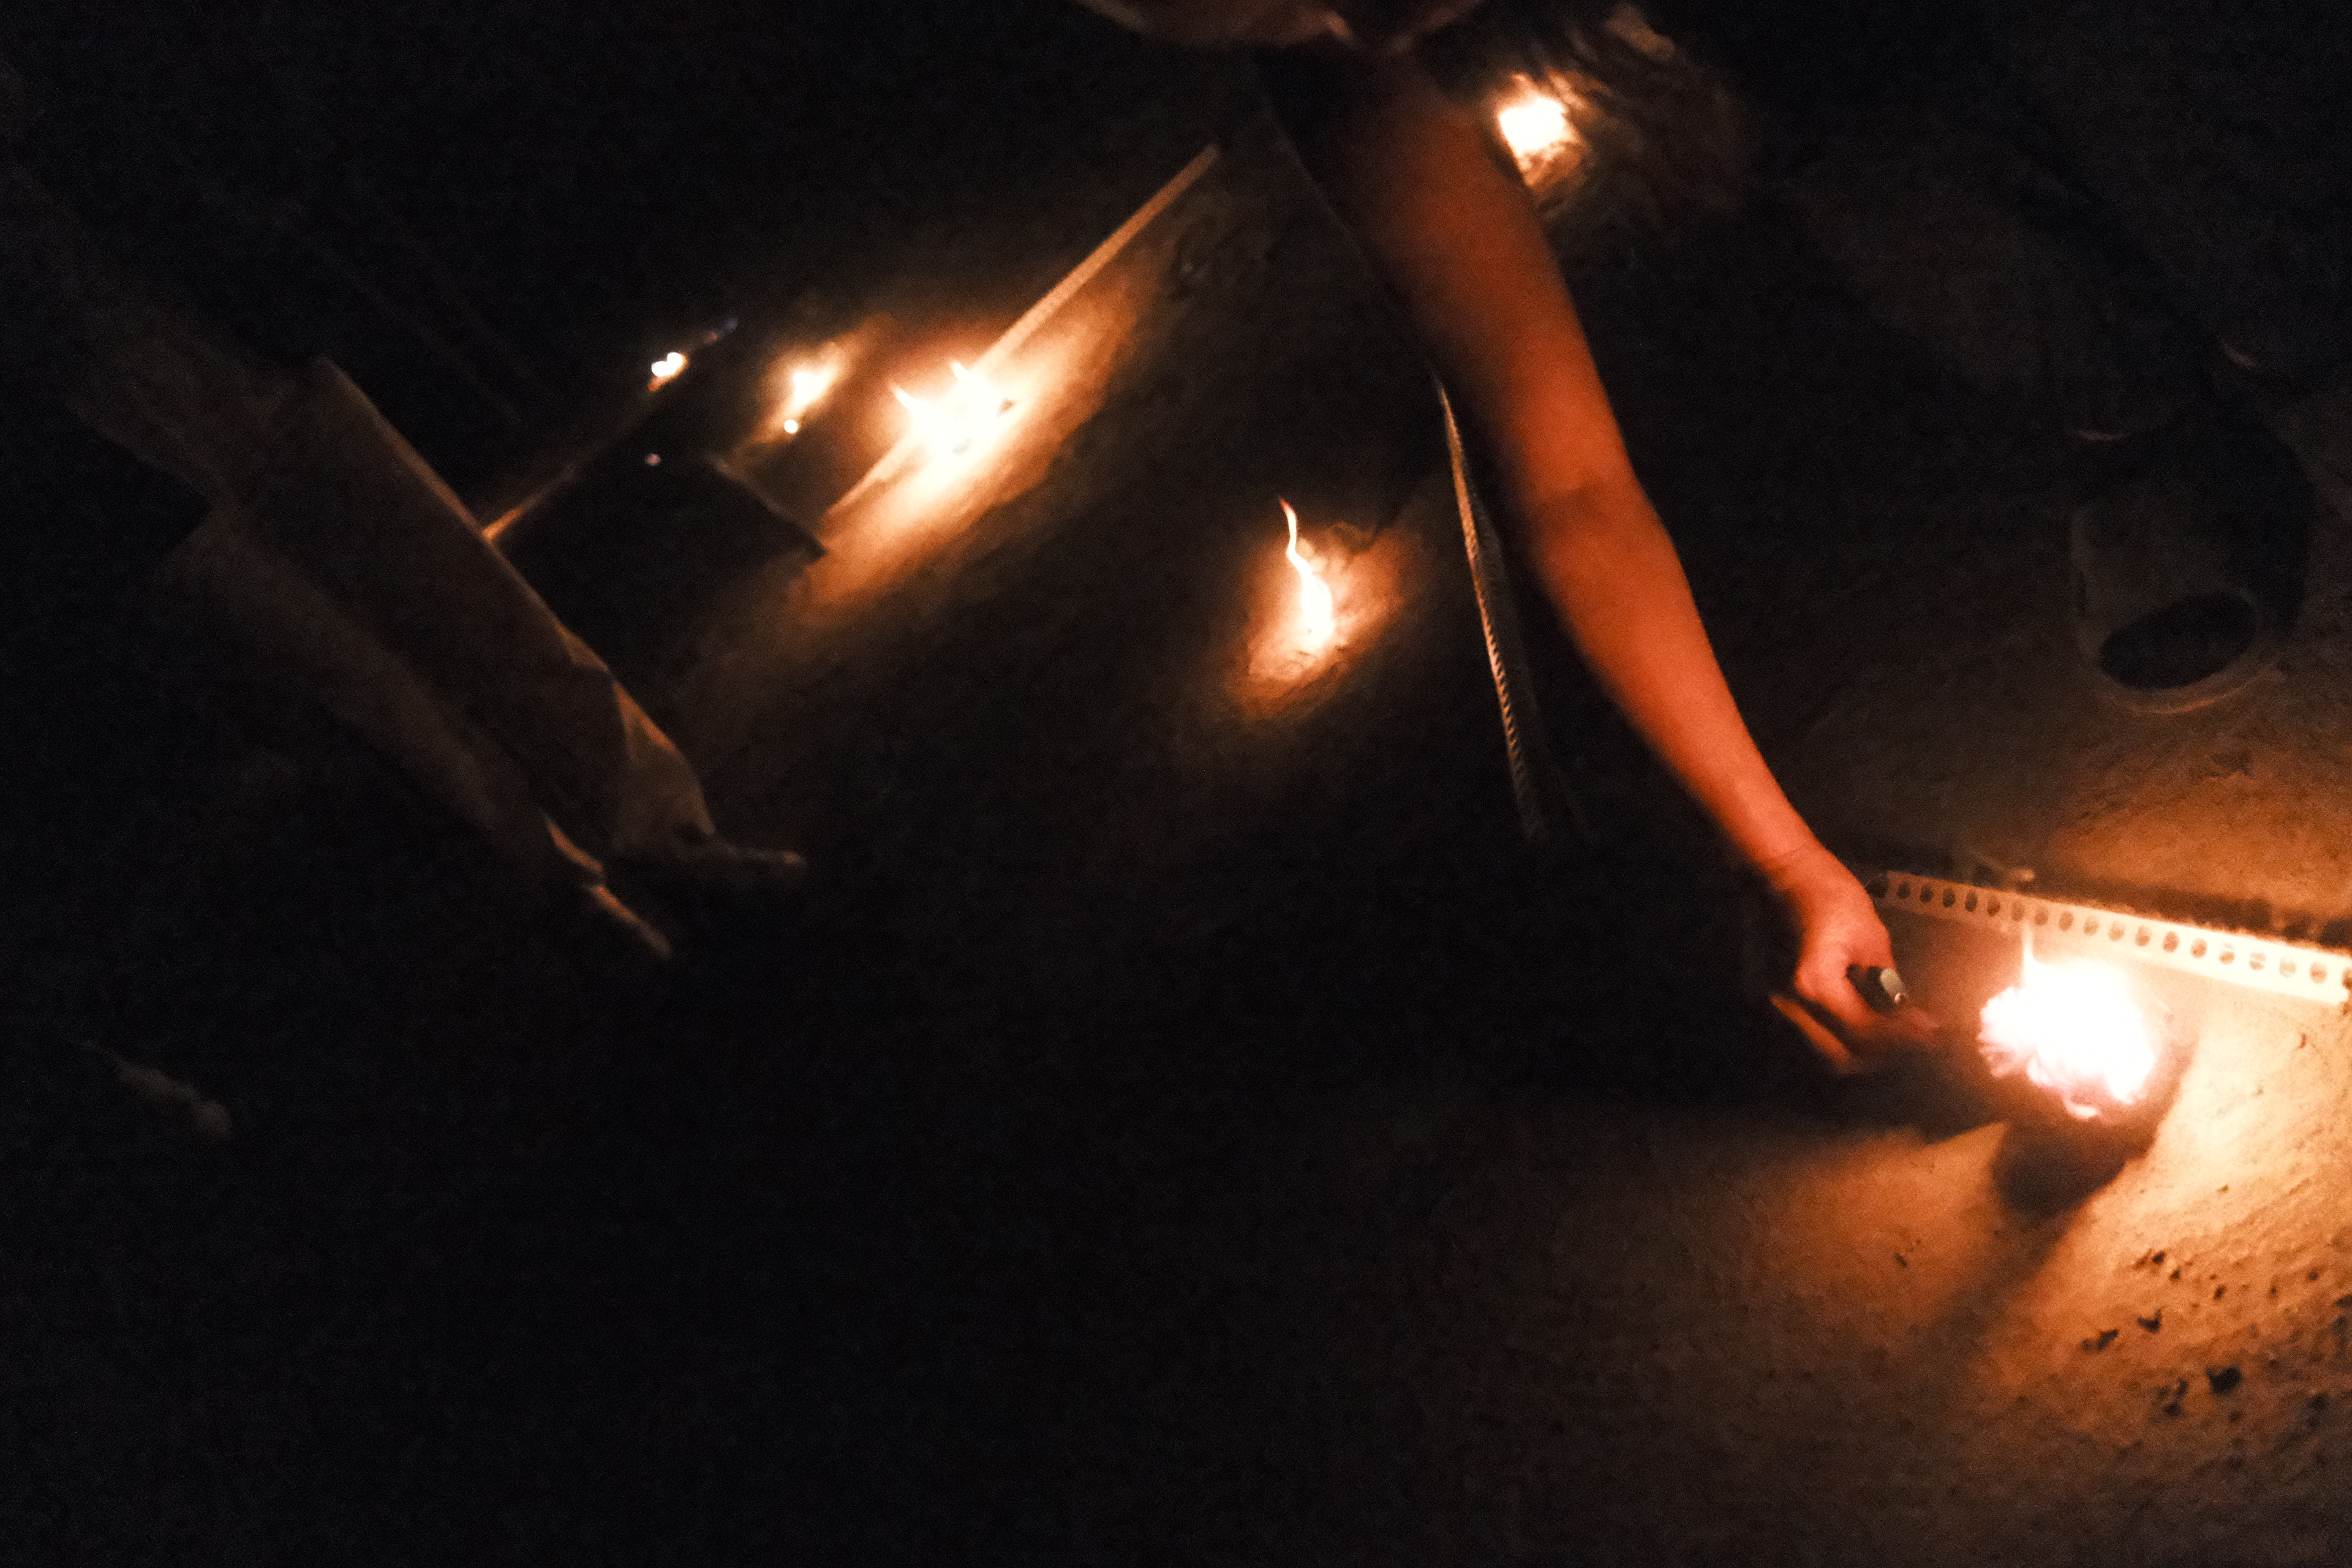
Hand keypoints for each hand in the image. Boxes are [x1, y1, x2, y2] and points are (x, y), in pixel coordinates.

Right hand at [1761, 848, 1940, 1073]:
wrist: (1783, 874)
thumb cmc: (1829, 894)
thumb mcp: (1871, 936)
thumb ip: (1887, 984)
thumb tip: (1911, 1019)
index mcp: (1815, 984)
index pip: (1866, 1031)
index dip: (1905, 1038)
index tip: (1935, 1034)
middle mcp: (1790, 1005)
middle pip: (1843, 1057)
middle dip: (1884, 1054)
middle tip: (1918, 1041)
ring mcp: (1776, 1007)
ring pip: (1826, 1054)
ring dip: (1862, 1052)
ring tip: (1895, 1037)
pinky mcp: (1775, 1004)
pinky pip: (1815, 1038)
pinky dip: (1842, 1040)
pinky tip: (1867, 1025)